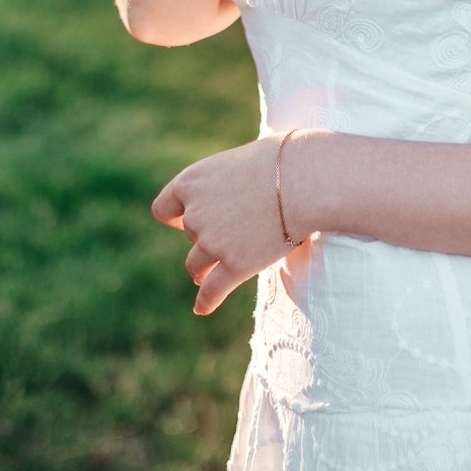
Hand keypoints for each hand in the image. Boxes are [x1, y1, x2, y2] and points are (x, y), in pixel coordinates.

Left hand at [150, 132, 307, 316]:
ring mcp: (212, 242)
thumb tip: (229, 196)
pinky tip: (201, 309)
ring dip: (203, 269)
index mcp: (190, 182)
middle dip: (207, 236)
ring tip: (211, 273)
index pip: (164, 209)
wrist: (306, 180)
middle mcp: (194, 214)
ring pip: (196, 266)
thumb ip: (223, 183)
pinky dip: (206, 301)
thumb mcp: (238, 161)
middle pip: (190, 236)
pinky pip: (212, 291)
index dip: (176, 216)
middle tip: (238, 230)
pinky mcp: (235, 265)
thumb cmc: (281, 161)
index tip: (186, 220)